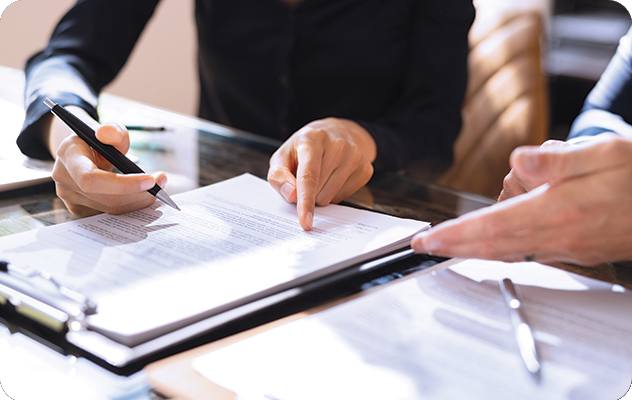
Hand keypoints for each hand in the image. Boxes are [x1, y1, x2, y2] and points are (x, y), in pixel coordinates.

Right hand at [46, 107, 166, 215]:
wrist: (84, 152)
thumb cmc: (99, 140)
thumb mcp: (110, 130)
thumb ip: (114, 130)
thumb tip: (108, 133)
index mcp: (68, 157)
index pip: (91, 179)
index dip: (122, 184)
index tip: (150, 180)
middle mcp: (64, 180)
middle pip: (106, 198)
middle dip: (139, 193)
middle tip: (162, 182)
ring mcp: (70, 198)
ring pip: (111, 208)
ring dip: (139, 200)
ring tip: (157, 187)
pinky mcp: (80, 209)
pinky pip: (110, 212)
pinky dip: (131, 205)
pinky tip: (143, 195)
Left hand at [267, 117, 375, 230]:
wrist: (336, 133)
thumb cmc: (304, 148)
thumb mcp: (283, 157)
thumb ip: (278, 176)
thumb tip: (291, 195)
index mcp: (312, 138)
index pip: (309, 176)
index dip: (305, 201)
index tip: (305, 222)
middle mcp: (337, 144)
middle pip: (317, 191)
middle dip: (307, 193)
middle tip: (306, 175)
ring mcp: (355, 156)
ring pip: (330, 198)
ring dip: (320, 194)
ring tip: (321, 175)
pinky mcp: (366, 168)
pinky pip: (342, 198)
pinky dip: (333, 194)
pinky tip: (334, 177)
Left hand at [411, 134, 631, 265]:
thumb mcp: (606, 153)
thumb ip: (558, 160)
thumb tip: (518, 159)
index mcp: (560, 209)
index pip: (493, 225)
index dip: (456, 234)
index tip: (428, 240)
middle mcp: (559, 234)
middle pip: (492, 244)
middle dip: (453, 246)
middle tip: (423, 247)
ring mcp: (566, 247)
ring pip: (507, 251)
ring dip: (472, 247)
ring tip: (445, 239)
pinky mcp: (573, 251)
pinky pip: (525, 252)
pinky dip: (498, 249)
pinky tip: (485, 244)